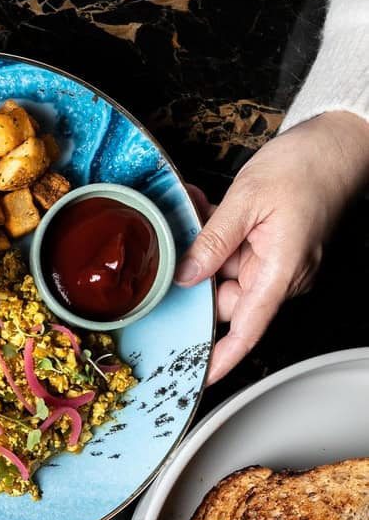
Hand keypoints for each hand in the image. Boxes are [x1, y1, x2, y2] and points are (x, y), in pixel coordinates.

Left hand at [177, 112, 368, 384]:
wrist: (339, 141)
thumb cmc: (306, 165)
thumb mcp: (246, 199)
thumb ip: (212, 241)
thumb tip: (185, 276)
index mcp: (280, 270)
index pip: (247, 329)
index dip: (220, 358)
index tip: (194, 378)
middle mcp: (281, 276)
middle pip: (225, 301)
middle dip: (198, 274)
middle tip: (181, 237)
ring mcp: (278, 264)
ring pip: (225, 276)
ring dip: (205, 249)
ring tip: (199, 211)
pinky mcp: (273, 250)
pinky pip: (236, 256)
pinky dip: (219, 239)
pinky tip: (209, 211)